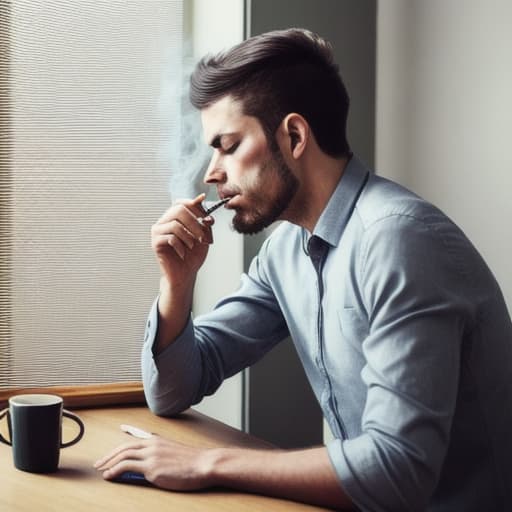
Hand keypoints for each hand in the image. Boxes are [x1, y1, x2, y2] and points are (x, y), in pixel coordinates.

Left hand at [94, 436, 213, 490]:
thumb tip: (149, 465)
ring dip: (109, 462)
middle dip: (110, 454)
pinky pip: (126, 466)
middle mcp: (152, 445)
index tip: (122, 428)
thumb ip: (161, 456)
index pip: (140, 434)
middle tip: (100, 462)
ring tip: (101, 470)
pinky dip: (114, 470)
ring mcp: (151, 455)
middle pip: (125, 446)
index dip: (129, 431)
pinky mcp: (151, 467)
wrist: (204, 464)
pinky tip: (109, 475)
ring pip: (123, 455)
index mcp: (159, 440)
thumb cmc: (193, 462)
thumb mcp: (175, 454)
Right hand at [151, 193, 212, 284]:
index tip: (205, 214)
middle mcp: (164, 222)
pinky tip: (183, 254)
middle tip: (202, 237)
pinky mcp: (155, 243)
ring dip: (188, 237)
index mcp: (174, 218)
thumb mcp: (204, 234)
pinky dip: (181, 246)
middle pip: (178, 210)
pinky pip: (170, 238)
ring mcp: (158, 232)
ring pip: (175, 224)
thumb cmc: (193, 255)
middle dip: (195, 223)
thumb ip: (204, 219)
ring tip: (192, 247)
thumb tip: (201, 199)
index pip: (181, 203)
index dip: (193, 205)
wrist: (186, 274)